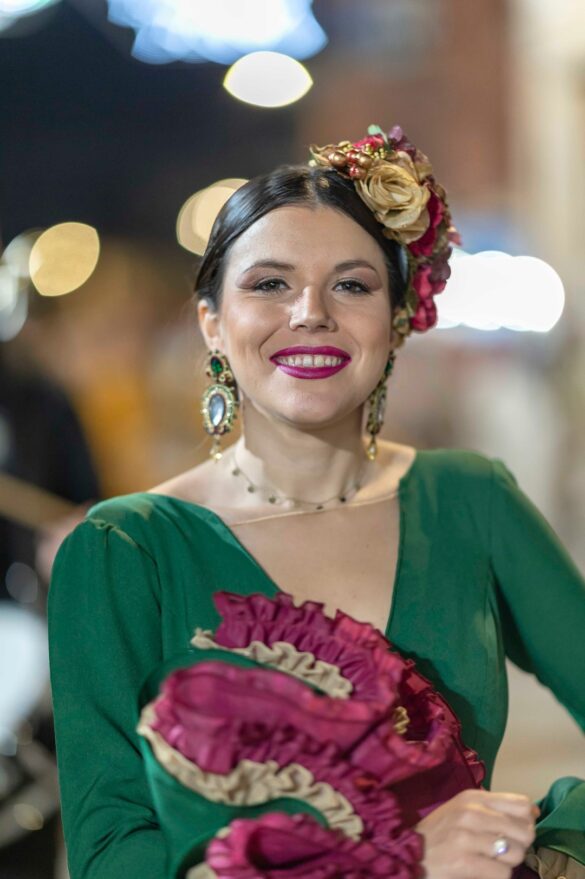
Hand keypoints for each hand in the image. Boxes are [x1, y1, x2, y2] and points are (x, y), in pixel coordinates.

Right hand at [415, 789, 538, 878]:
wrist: (408, 852)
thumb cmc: (440, 832)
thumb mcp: (462, 810)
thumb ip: (495, 808)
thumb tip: (534, 812)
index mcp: (473, 797)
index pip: (521, 804)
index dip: (526, 821)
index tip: (516, 831)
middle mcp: (471, 812)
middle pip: (524, 831)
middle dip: (519, 846)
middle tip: (502, 851)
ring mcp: (466, 837)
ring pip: (516, 853)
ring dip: (508, 863)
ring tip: (491, 862)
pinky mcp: (463, 862)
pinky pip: (502, 873)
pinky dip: (498, 876)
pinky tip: (484, 872)